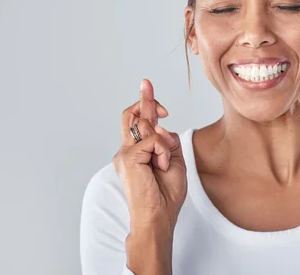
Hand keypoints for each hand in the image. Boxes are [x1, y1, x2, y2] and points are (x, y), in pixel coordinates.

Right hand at [113, 79, 186, 230]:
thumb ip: (167, 141)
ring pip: (147, 126)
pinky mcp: (128, 158)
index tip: (147, 86)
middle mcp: (127, 150)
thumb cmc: (165, 195)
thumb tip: (159, 125)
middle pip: (131, 115)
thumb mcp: (174, 160)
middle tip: (147, 83)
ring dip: (165, 143)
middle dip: (143, 98)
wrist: (158, 216)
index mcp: (138, 151)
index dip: (144, 102)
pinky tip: (161, 166)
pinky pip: (153, 140)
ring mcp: (125, 153)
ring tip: (164, 164)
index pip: (137, 121)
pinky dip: (163, 151)